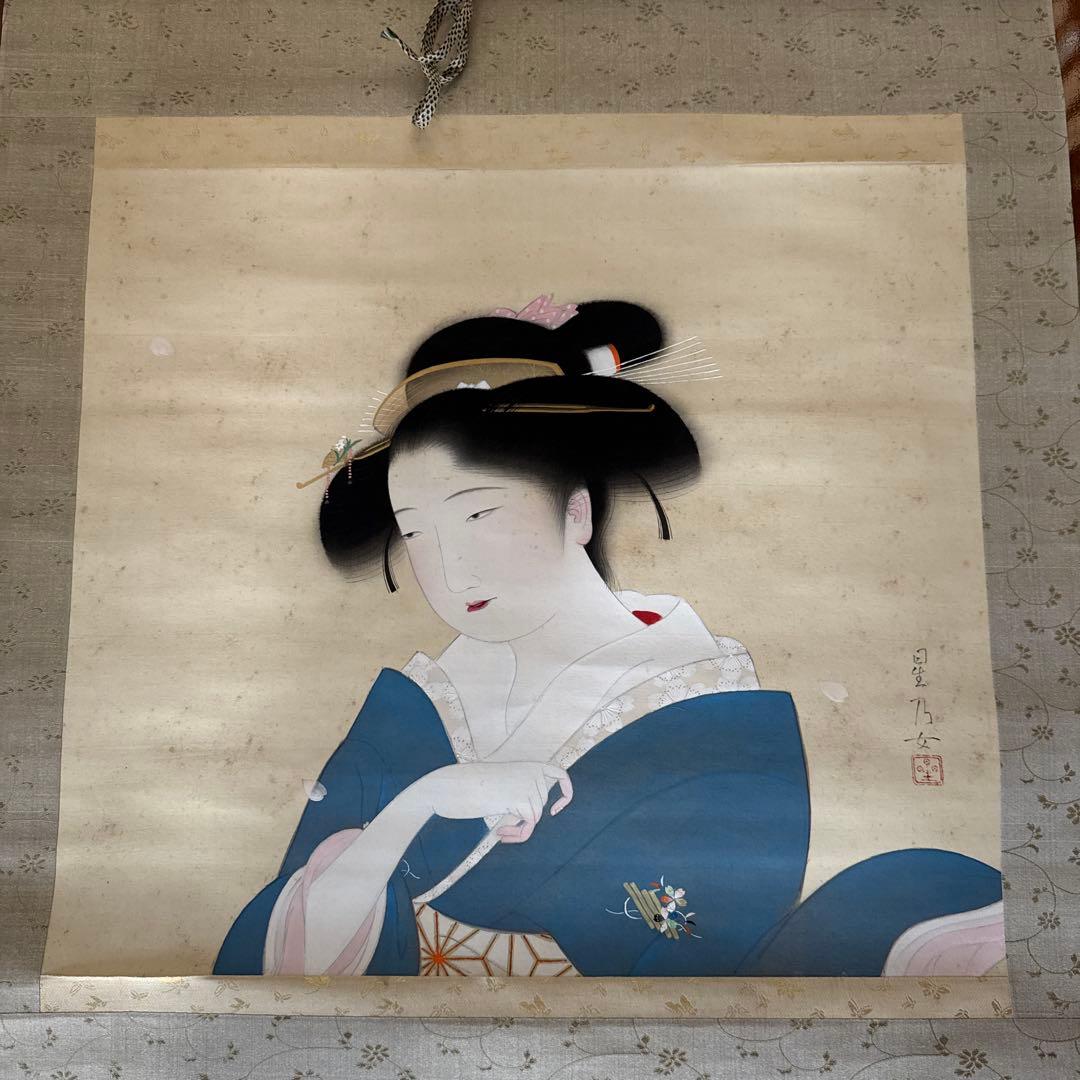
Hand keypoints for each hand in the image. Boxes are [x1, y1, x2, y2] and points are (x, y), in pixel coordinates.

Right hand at [414, 761, 572, 842]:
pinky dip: (518, 834)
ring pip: (535, 815)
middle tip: (505, 829)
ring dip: (520, 828)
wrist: (448, 785)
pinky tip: (500, 833)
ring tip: (501, 829)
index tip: (556, 809)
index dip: (566, 792)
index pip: (560, 774)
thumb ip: (518, 791)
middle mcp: (531, 771)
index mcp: (527, 764)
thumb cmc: (468, 787)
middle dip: (526, 819)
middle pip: (541, 803)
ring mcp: (527, 784)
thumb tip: (533, 814)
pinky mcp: (520, 798)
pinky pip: (530, 825)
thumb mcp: (499, 784)